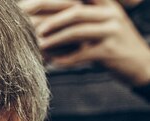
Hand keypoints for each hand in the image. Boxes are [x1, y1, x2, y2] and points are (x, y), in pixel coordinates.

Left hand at [19, 0, 149, 85]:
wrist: (138, 62)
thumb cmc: (110, 42)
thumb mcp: (100, 22)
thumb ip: (80, 16)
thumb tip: (45, 20)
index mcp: (105, 3)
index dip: (54, 0)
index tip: (32, 6)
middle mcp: (110, 13)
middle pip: (75, 11)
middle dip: (51, 21)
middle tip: (34, 29)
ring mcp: (111, 31)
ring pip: (77, 31)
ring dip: (54, 40)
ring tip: (39, 46)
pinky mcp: (110, 51)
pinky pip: (81, 54)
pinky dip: (64, 59)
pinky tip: (53, 63)